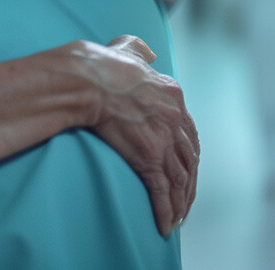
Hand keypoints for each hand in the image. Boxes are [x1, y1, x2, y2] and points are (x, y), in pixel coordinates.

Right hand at [80, 35, 199, 236]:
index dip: (188, 152)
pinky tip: (164, 225)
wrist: (85, 80)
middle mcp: (174, 118)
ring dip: (181, 202)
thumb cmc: (98, 65)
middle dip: (188, 182)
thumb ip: (139, 50)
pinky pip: (162, 191)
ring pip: (180, 179)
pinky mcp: (148, 157)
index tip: (185, 166)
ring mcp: (163, 139)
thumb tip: (148, 52)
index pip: (188, 131)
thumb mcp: (125, 49)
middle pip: (189, 159)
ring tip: (176, 218)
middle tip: (184, 198)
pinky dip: (166, 210)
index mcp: (171, 94)